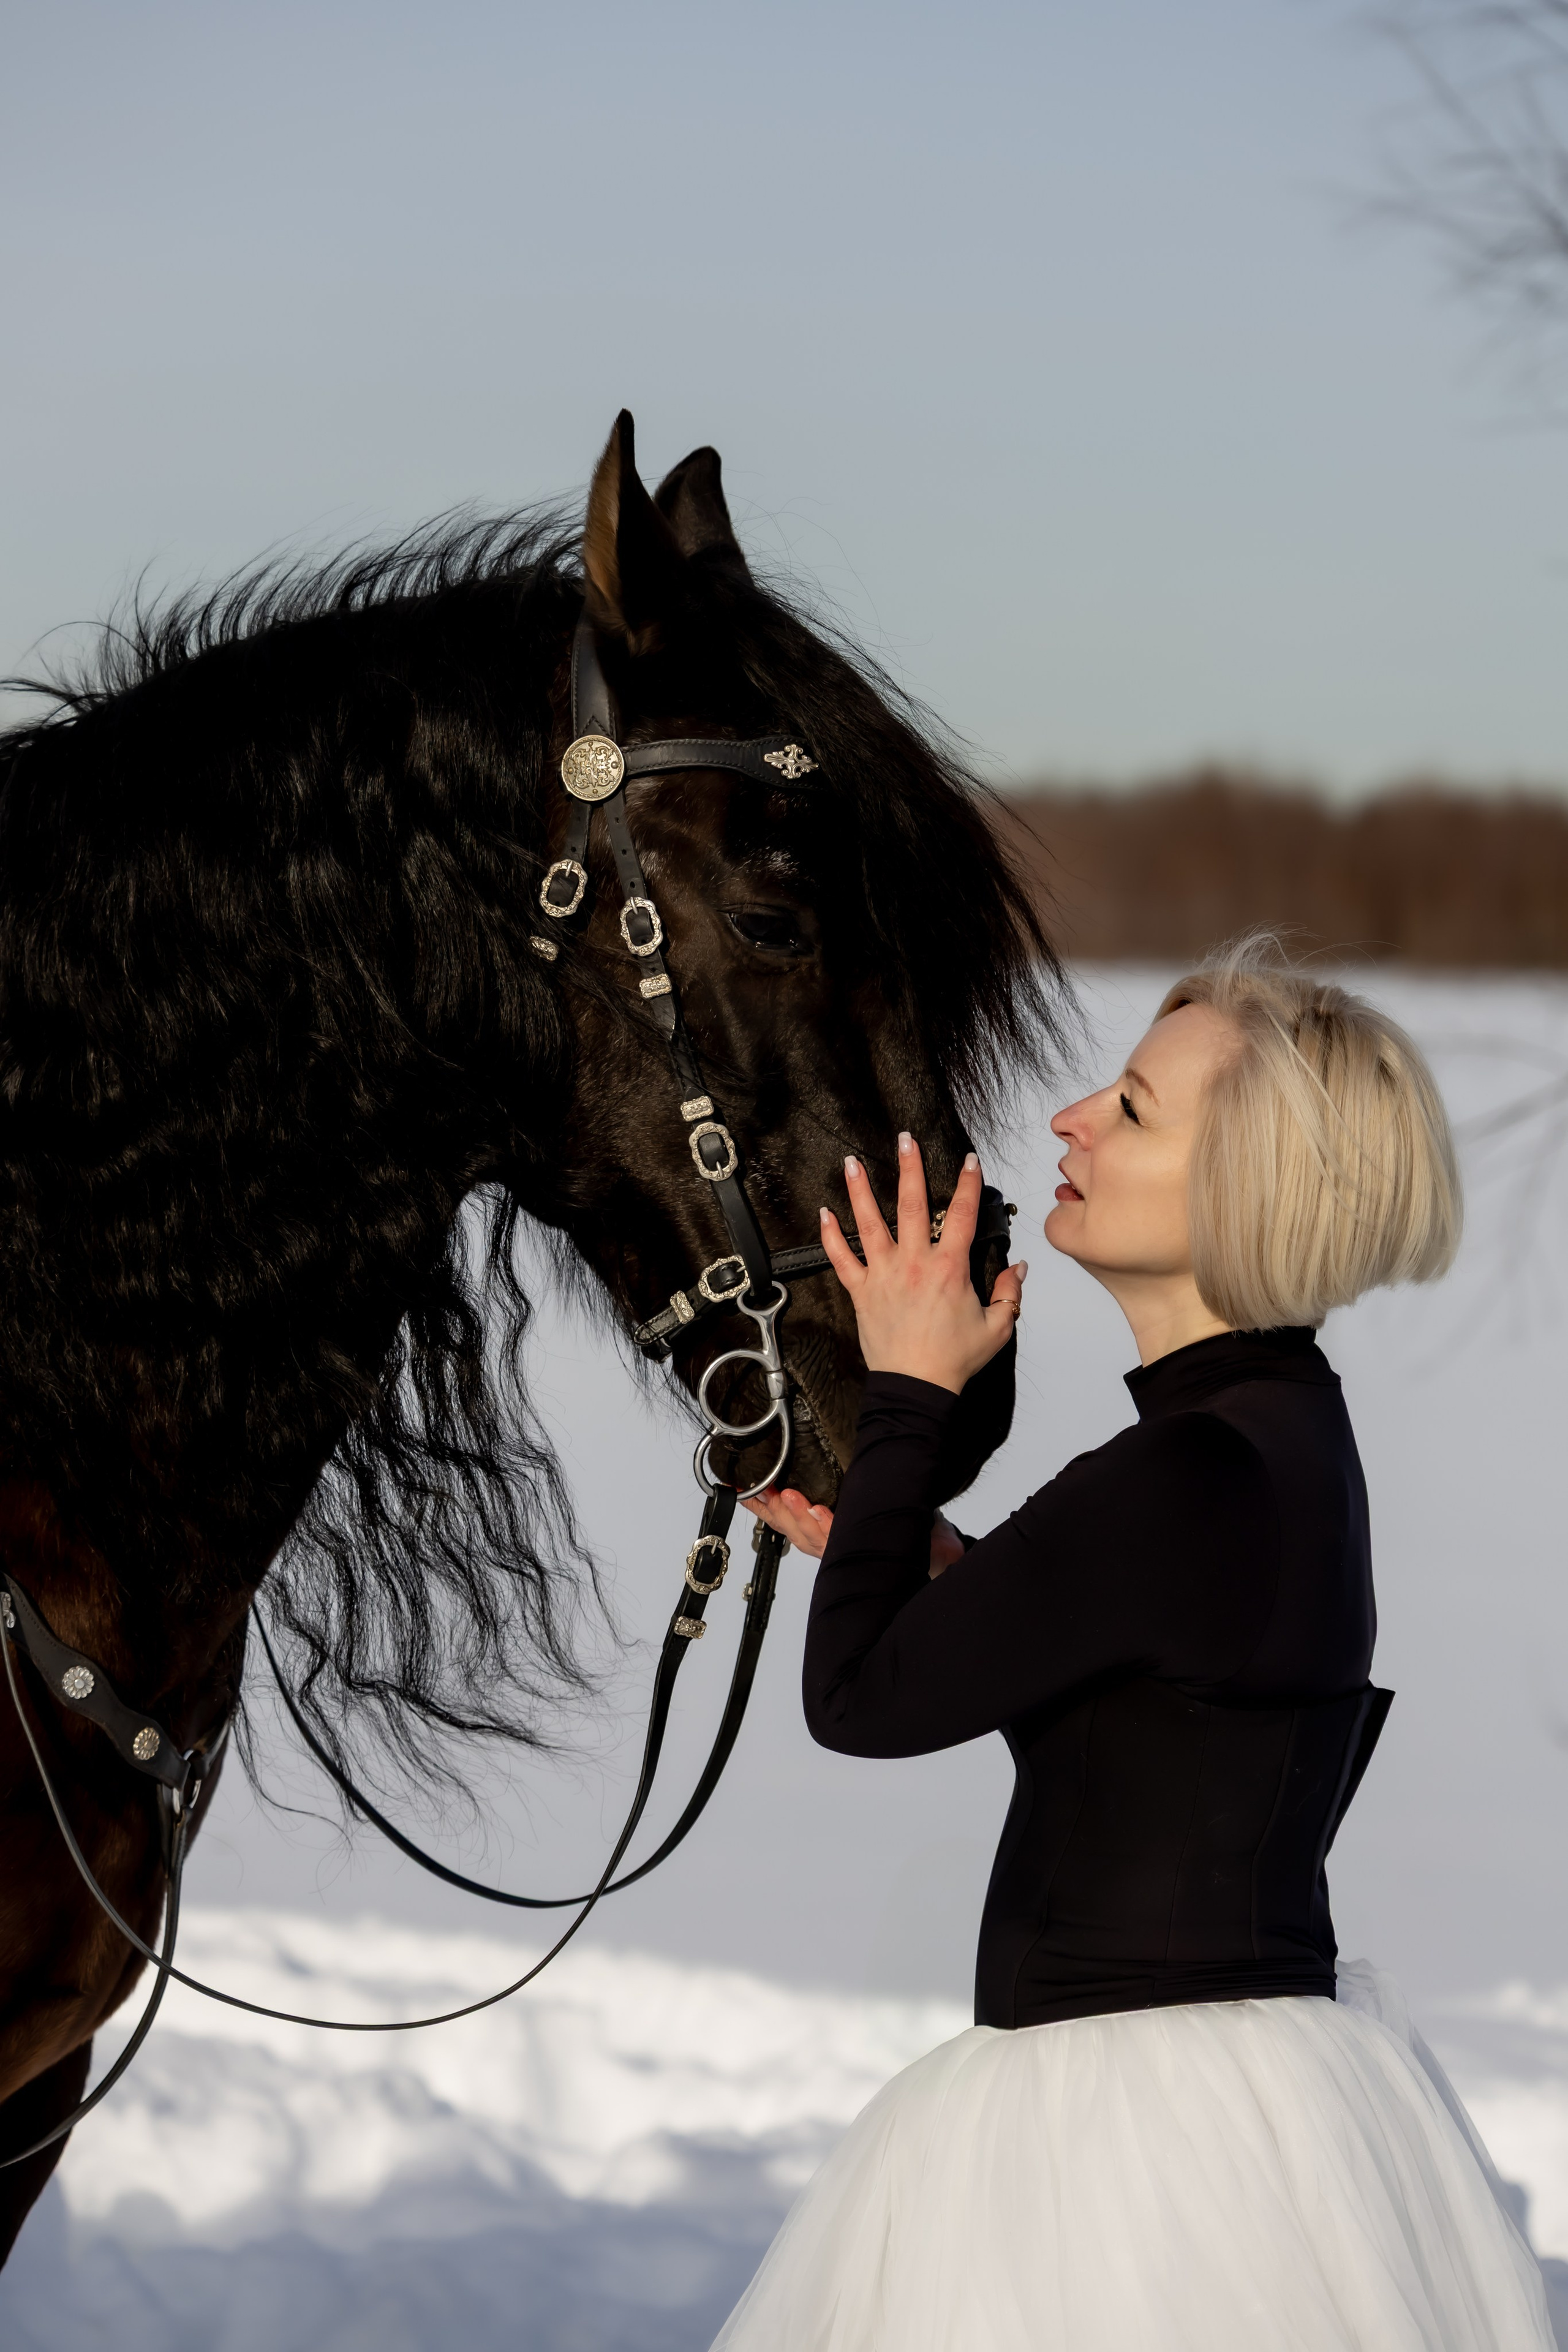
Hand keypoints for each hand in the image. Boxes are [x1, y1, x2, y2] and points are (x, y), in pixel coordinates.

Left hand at [743, 1488, 964, 1577]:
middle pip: (810, 1538)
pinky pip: (784, 1521)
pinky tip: (750, 1495)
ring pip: (794, 1530)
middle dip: (797, 1517)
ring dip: (778, 1511)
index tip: (821, 1513)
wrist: (916, 1545)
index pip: (841, 1545)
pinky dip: (766, 1509)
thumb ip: (944, 1549)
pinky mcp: (811, 1525)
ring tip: (765, 1492)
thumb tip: (955, 1554)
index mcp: (865, 1555)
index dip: (829, 1530)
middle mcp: (840, 1549)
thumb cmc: (920, 1543)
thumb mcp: (938, 1544)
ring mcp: (822, 1539)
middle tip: (788, 1495)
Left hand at [820, 1136, 1025, 1393]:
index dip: (968, 1184)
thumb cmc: (953, 1360)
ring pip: (869, 1223)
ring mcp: (884, 1275)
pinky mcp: (861, 1292)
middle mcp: (914, 1263)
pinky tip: (823, 1213)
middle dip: (909, 1168)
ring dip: (859, 1191)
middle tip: (905, 1140)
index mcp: (949, 1268)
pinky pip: (841, 1259)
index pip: (962, 1215)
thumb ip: (1009, 1294)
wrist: (916, 1387)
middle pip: (911, 1204)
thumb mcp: (996, 1328)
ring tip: (851, 1163)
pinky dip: (830, 1236)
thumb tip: (1019, 1269)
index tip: (969, 1161)